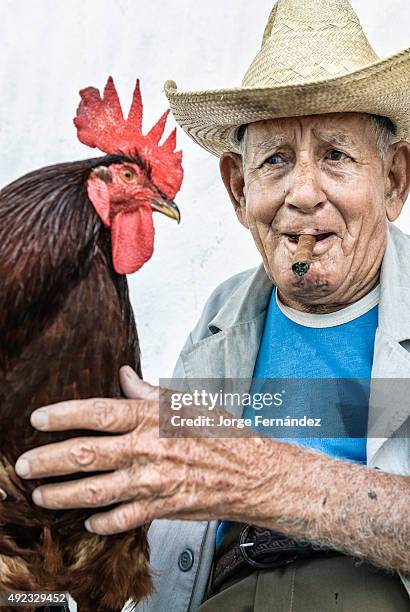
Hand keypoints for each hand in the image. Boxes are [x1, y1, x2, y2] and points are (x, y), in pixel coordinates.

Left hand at [14, 367, 267, 534]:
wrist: (254, 473)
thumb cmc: (223, 435)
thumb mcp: (188, 402)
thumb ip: (150, 392)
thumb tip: (125, 377)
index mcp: (152, 418)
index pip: (99, 413)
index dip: (64, 415)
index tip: (39, 419)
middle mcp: (148, 449)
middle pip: (87, 454)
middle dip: (48, 461)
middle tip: (25, 465)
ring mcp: (153, 481)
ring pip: (95, 491)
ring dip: (62, 495)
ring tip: (41, 495)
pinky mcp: (161, 507)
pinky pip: (122, 519)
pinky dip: (101, 522)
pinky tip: (88, 520)